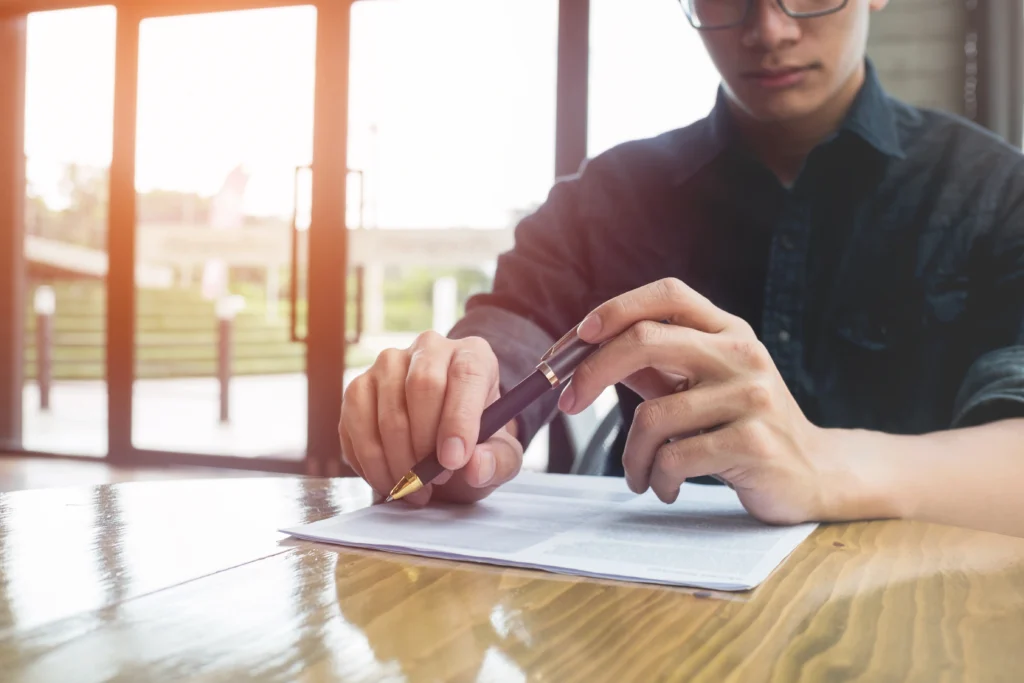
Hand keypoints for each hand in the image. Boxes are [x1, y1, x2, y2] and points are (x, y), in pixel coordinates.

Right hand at [339, 331, 522, 505]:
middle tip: (437, 479)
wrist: (442, 442)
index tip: (453, 461)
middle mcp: (429, 349)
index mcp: (473, 355)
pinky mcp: (358, 387)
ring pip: (387, 411)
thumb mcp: (500, 455)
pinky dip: (371, 463)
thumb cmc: (473, 442)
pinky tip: (390, 479)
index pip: (466, 374)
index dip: (458, 419)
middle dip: (426, 443)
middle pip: (422, 385)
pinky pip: (356, 425)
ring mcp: (388, 365)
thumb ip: (498, 461)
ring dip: (398, 461)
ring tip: (416, 487)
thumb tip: (476, 467)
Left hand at [559, 277, 838, 524]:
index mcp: (728, 331)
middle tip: (568, 404)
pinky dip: (656, 478)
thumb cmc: (744, 426)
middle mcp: (741, 354)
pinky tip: (665, 487)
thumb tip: (585, 352)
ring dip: (632, 455)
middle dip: (592, 373)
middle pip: (646, 340)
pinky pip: (675, 458)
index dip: (616, 308)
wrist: (814, 473)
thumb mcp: (702, 386)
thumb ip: (653, 365)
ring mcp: (752, 397)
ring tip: (640, 473)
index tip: (579, 337)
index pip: (668, 294)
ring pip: (652, 416)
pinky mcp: (754, 443)